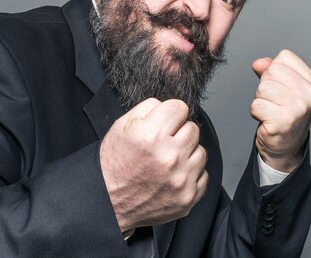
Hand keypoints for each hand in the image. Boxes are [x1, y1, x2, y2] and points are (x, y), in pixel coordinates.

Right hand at [99, 98, 207, 232]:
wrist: (106, 203)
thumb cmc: (114, 165)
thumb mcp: (121, 126)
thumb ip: (149, 108)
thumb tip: (169, 106)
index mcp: (152, 135)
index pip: (180, 107)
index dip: (170, 114)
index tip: (164, 123)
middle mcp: (169, 157)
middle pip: (193, 128)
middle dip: (179, 133)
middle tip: (164, 144)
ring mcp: (181, 179)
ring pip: (200, 151)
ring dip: (187, 154)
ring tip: (167, 161)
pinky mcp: (188, 197)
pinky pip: (203, 174)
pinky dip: (190, 175)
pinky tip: (173, 176)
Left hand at [251, 49, 310, 172]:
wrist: (287, 145)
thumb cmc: (284, 112)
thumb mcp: (283, 86)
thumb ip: (270, 69)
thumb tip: (258, 64)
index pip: (284, 57)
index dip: (275, 69)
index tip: (281, 86)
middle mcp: (308, 94)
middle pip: (271, 71)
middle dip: (266, 85)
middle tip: (275, 100)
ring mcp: (297, 108)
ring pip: (262, 88)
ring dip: (260, 100)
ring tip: (271, 110)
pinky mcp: (282, 122)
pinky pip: (256, 106)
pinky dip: (257, 113)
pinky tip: (268, 119)